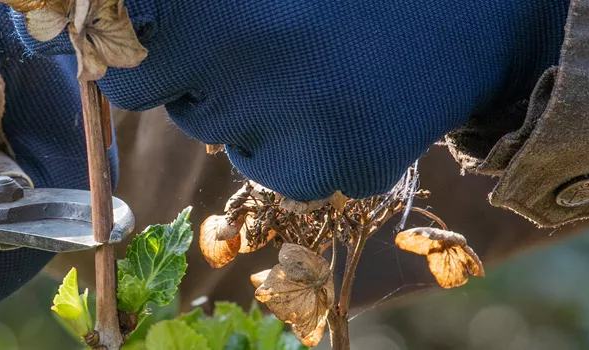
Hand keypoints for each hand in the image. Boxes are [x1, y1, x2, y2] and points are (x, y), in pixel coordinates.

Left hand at [16, 0, 566, 199]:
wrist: (474, 9)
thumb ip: (190, 5)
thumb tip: (113, 16)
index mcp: (221, 2)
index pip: (123, 53)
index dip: (131, 43)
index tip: (156, 35)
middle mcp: (247, 52)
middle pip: (156, 94)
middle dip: (186, 70)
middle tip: (252, 38)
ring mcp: (290, 116)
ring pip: (216, 133)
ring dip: (243, 104)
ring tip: (308, 59)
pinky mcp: (332, 166)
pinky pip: (275, 170)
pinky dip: (296, 144)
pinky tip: (342, 98)